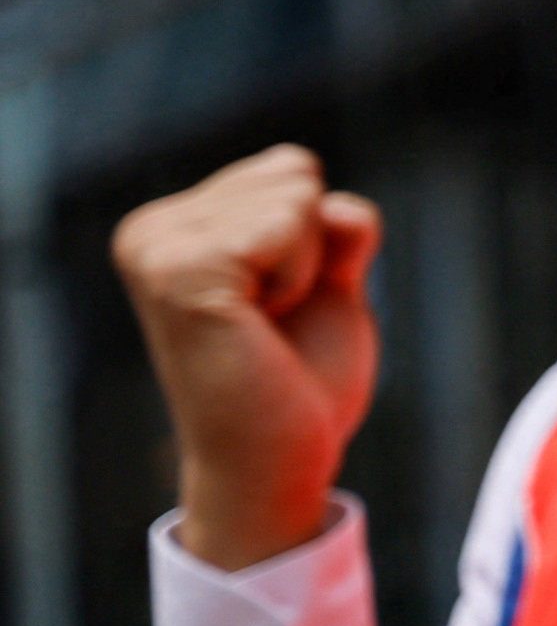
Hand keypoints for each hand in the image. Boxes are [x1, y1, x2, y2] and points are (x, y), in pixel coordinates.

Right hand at [111, 147, 384, 573]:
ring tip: (263, 326)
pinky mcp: (180, 273)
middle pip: (296, 171)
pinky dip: (301, 275)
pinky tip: (260, 325)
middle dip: (313, 246)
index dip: (315, 237)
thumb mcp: (325, 281)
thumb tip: (339, 205)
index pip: (290, 167)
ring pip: (297, 193)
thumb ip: (330, 226)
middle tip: (273, 321)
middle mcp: (149, 230)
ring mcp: (157, 249)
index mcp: (170, 226)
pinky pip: (290, 223)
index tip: (276, 303)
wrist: (280, 458)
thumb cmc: (299, 380)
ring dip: (307, 265)